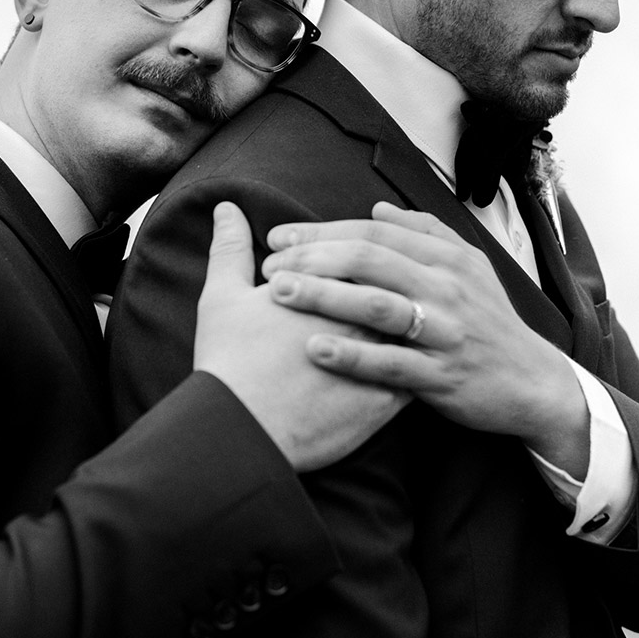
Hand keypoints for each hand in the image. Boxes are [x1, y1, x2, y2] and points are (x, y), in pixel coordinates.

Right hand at [193, 202, 406, 471]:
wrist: (241, 429)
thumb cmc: (230, 361)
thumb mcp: (223, 295)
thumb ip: (230, 247)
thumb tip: (226, 207)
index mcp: (330, 285)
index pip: (360, 257)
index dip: (348, 258)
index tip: (337, 268)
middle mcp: (364, 317)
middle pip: (393, 290)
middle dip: (388, 288)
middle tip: (372, 297)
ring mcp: (380, 359)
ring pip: (412, 334)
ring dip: (408, 328)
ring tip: (398, 330)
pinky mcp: (387, 402)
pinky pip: (415, 380)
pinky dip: (411, 372)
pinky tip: (403, 371)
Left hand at [261, 201, 588, 475]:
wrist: (532, 382)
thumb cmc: (489, 322)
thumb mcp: (469, 268)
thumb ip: (424, 233)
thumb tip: (377, 209)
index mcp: (448, 258)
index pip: (375, 232)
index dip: (323, 231)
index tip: (279, 237)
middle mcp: (448, 288)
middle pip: (371, 260)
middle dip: (313, 257)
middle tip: (270, 264)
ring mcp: (446, 332)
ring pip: (378, 306)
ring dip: (323, 297)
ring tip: (279, 294)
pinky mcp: (443, 376)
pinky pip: (391, 364)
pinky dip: (352, 356)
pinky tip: (313, 349)